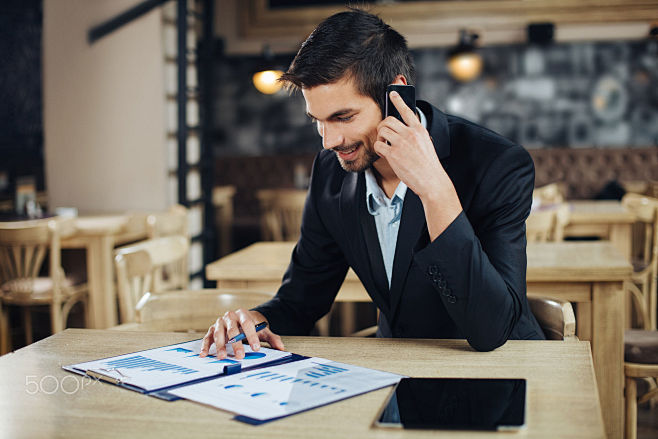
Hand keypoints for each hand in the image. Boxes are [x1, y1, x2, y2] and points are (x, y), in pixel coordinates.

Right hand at [199, 309, 283, 359]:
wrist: (242, 318)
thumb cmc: (252, 325)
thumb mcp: (263, 329)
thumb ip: (272, 338)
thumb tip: (281, 347)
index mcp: (243, 314)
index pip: (247, 324)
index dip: (251, 336)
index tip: (256, 348)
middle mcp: (230, 316)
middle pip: (232, 329)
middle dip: (236, 343)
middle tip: (240, 355)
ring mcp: (220, 322)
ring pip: (219, 333)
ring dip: (220, 345)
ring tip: (223, 356)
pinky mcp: (212, 329)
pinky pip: (208, 337)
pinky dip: (205, 345)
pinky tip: (204, 354)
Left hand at [374, 91, 461, 238]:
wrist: (431, 180)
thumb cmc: (428, 165)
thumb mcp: (426, 144)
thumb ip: (415, 135)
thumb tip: (402, 130)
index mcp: (419, 130)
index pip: (407, 110)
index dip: (398, 100)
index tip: (392, 93)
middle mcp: (410, 133)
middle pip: (388, 120)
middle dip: (383, 126)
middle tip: (384, 134)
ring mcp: (401, 143)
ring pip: (382, 130)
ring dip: (380, 137)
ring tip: (384, 144)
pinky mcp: (393, 154)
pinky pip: (378, 145)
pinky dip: (377, 148)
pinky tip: (382, 153)